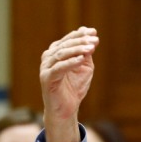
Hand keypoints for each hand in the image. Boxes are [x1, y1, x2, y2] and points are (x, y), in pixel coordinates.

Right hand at [39, 26, 98, 141]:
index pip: (68, 40)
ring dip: (77, 50)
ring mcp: (46, 67)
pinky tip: (81, 59)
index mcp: (56, 53)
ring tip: (91, 48)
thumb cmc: (75, 88)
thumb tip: (90, 36)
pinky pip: (59, 68)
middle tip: (94, 39)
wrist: (67, 109)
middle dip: (81, 41)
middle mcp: (49, 58)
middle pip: (65, 45)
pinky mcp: (46, 78)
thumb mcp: (84, 68)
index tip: (94, 32)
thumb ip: (86, 54)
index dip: (81, 35)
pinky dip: (70, 63)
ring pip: (61, 54)